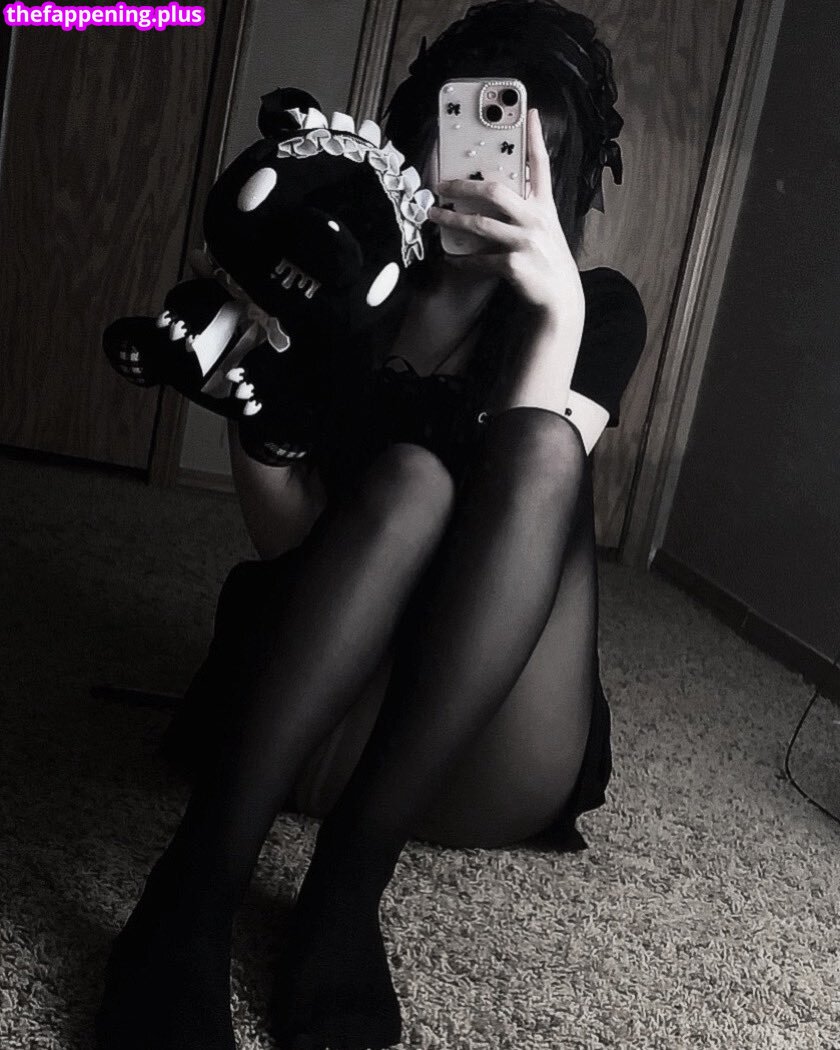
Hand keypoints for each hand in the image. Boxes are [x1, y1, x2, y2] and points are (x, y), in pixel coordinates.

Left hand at [427, 108, 583, 325]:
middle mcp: (536, 220)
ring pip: (480, 225)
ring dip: (452, 219)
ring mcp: (526, 243)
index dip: (535, 137)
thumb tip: (492, 189)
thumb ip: (524, 208)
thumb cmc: (545, 259)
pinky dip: (462, 260)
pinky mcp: (515, 266)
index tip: (530, 111)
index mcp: (544, 206)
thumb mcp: (543, 227)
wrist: (560, 299)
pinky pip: (479, 259)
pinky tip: (449, 258)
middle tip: (442, 183)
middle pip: (496, 191)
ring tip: (433, 215)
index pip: (540, 165)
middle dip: (464, 185)